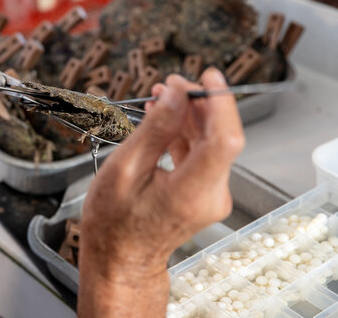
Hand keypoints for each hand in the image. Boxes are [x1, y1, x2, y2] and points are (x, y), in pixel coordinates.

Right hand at [78, 68, 243, 315]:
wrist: (120, 259)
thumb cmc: (113, 222)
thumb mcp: (125, 169)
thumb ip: (155, 129)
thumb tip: (176, 93)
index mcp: (191, 191)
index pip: (224, 139)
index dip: (220, 103)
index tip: (206, 77)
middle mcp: (210, 195)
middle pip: (219, 137)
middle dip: (198, 104)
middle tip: (169, 84)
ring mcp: (211, 196)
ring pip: (211, 143)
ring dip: (190, 117)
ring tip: (161, 97)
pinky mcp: (205, 194)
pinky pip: (202, 156)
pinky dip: (185, 134)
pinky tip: (164, 120)